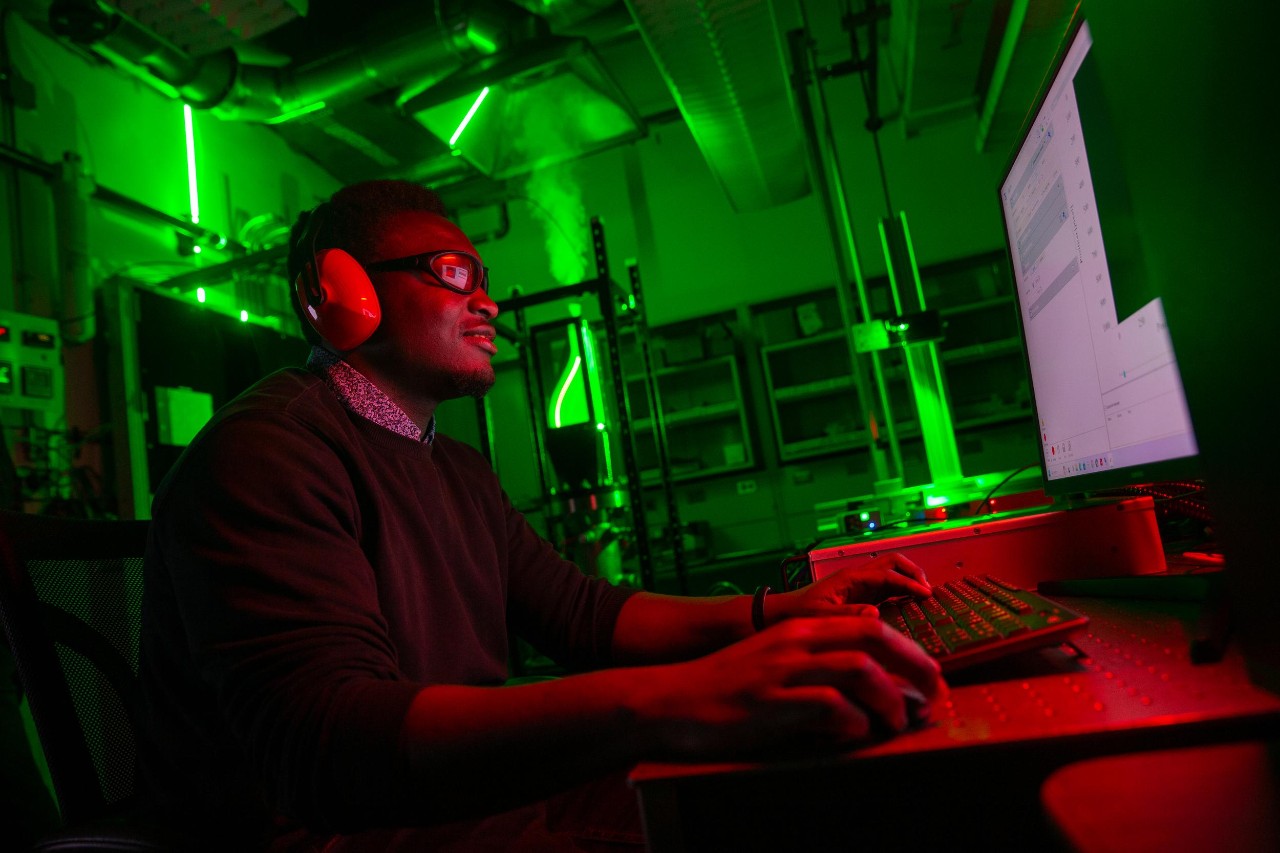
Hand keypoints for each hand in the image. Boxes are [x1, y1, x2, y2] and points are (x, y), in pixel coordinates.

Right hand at [643, 615, 945, 758]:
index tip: (929, 676)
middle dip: (914, 665)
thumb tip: (873, 694)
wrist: (674, 700)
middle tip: (932, 694)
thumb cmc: (729, 689)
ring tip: (896, 721)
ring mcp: (784, 669)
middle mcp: (797, 641)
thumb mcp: (778, 666)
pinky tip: (852, 735)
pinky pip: (830, 706)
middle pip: (874, 639)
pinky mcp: (772, 700)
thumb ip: (819, 670)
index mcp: (802, 629)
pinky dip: (852, 723)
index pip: (870, 628)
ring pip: (858, 670)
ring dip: (889, 699)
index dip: (908, 651)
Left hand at [769, 551, 931, 624]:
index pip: (887, 575)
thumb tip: (875, 613)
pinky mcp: (860, 595)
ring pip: (891, 572)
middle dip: (913, 572)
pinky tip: (909, 606)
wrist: (782, 613)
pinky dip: (902, 591)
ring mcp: (860, 585)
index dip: (909, 583)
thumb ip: (847, 614)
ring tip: (923, 596)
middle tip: (927, 591)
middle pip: (893, 563)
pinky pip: (886, 587)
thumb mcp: (821, 616)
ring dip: (909, 579)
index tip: (925, 595)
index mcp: (851, 578)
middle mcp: (858, 577)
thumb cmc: (798, 613)